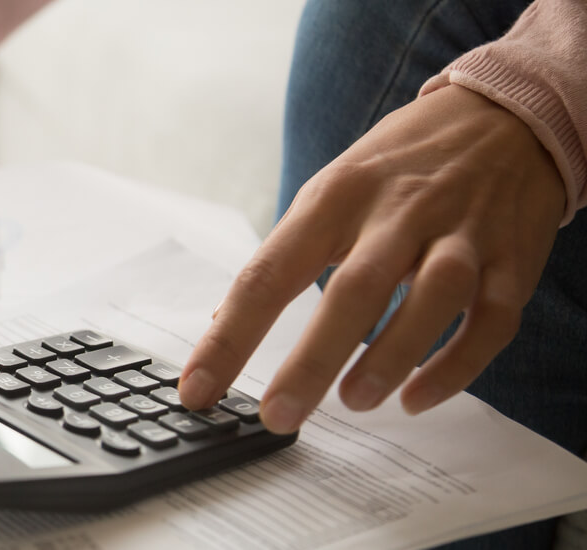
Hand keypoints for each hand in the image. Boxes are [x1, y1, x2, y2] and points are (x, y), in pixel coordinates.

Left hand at [178, 85, 565, 432]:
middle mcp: (397, 211)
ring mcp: (462, 233)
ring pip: (432, 298)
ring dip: (391, 357)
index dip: (230, 337)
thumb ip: (285, 257)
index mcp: (335, 197)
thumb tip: (224, 323)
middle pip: (353, 289)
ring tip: (354, 401)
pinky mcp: (513, 259)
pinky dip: (456, 367)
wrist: (503, 116)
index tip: (198, 389)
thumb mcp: (329, 192)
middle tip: (279, 415)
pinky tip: (418, 399)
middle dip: (312, 360)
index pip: (269, 272)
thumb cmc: (396, 168)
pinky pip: (491, 320)